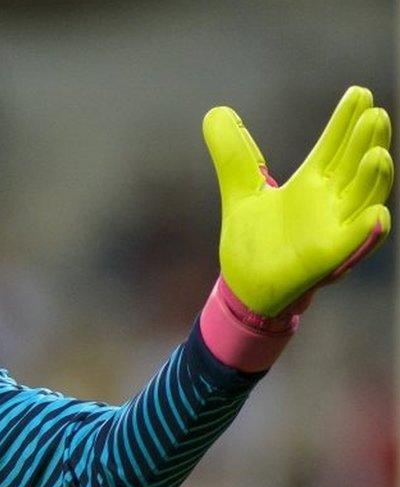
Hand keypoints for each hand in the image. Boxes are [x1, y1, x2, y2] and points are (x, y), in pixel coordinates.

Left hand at [203, 86, 392, 318]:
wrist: (244, 284)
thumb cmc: (252, 239)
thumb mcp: (240, 189)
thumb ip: (232, 153)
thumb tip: (216, 113)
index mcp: (312, 184)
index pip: (335, 147)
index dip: (346, 122)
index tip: (358, 93)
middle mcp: (330, 204)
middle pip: (355, 167)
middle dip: (366, 142)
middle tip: (374, 113)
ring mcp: (332, 231)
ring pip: (364, 201)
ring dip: (374, 179)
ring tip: (378, 154)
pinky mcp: (327, 260)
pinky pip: (353, 245)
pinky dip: (367, 232)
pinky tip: (378, 214)